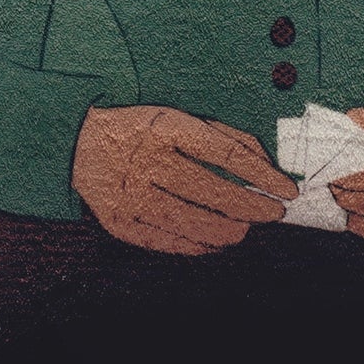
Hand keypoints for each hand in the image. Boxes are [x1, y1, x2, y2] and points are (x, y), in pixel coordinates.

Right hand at [70, 106, 295, 254]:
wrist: (76, 142)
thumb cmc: (142, 131)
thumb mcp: (180, 117)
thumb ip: (225, 136)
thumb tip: (265, 165)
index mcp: (165, 127)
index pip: (226, 154)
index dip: (262, 175)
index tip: (286, 190)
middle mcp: (146, 159)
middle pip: (212, 190)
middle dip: (251, 206)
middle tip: (272, 214)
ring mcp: (130, 193)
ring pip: (190, 221)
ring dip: (227, 230)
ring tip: (244, 230)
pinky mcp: (118, 221)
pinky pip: (165, 241)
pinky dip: (195, 246)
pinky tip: (214, 244)